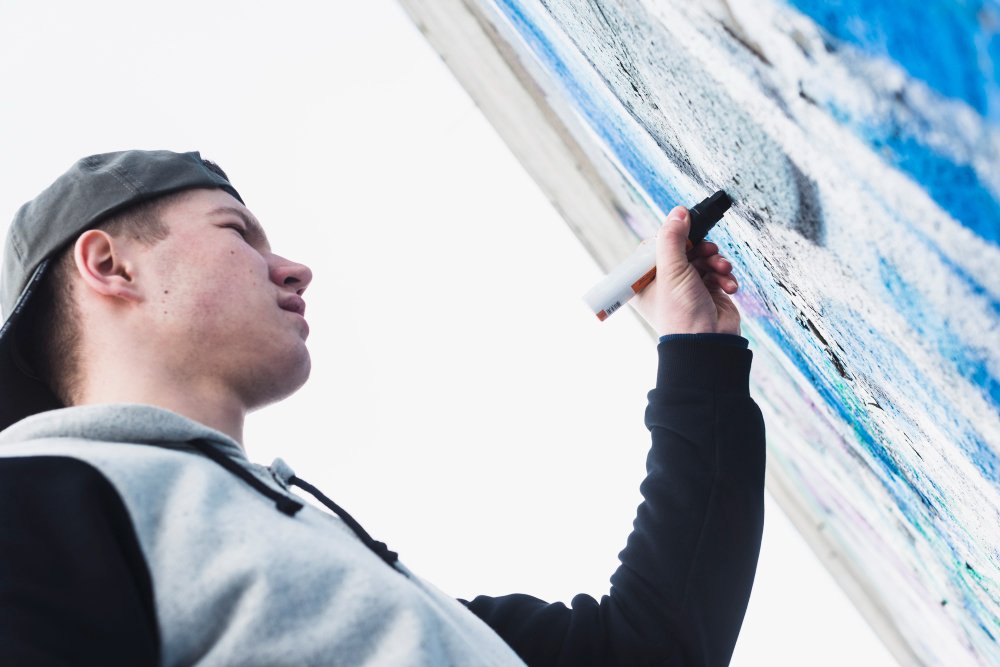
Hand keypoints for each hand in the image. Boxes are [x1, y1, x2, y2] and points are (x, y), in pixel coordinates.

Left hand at [630, 206, 740, 335]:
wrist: (708, 343)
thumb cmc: (682, 313)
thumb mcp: (672, 270)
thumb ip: (672, 239)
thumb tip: (678, 212)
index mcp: (644, 281)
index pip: (654, 247)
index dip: (671, 238)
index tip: (685, 230)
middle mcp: (664, 283)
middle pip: (682, 250)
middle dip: (699, 249)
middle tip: (708, 249)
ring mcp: (687, 287)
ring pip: (702, 259)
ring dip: (715, 261)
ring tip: (721, 268)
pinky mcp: (708, 292)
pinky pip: (716, 272)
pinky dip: (724, 275)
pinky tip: (728, 285)